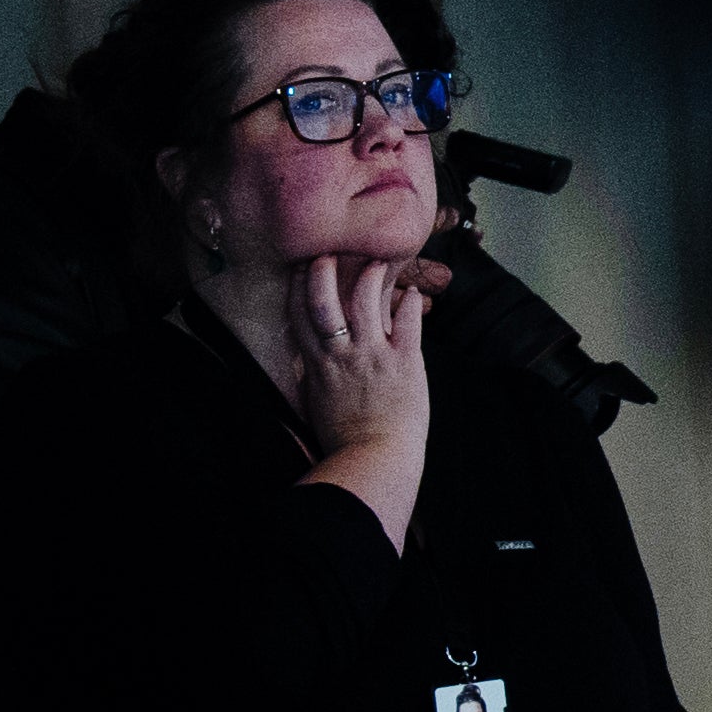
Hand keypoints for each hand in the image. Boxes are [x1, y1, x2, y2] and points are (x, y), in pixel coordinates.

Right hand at [287, 248, 442, 467]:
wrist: (373, 458)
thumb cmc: (343, 437)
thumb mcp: (313, 402)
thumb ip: (311, 376)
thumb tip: (307, 359)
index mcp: (317, 364)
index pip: (300, 315)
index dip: (300, 287)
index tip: (304, 267)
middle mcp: (341, 354)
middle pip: (325, 301)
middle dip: (325, 272)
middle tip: (331, 252)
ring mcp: (373, 356)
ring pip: (366, 303)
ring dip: (371, 278)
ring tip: (377, 263)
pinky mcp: (405, 362)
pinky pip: (408, 323)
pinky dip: (409, 304)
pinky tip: (411, 292)